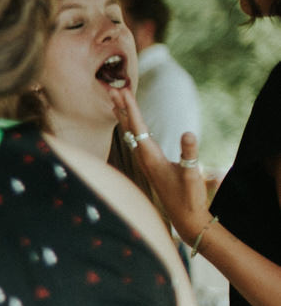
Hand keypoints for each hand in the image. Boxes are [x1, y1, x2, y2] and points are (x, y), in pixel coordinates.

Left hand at [109, 84, 209, 238]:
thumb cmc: (189, 196)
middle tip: (114, 89)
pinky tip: (132, 125)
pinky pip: (136, 140)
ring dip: (124, 116)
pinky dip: (132, 128)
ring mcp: (146, 162)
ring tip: (116, 101)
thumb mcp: (192, 173)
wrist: (185, 217)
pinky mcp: (150, 165)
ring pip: (131, 134)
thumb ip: (189, 153)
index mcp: (151, 157)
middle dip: (122, 108)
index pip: (139, 127)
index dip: (132, 109)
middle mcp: (144, 158)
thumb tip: (188, 133)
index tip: (124, 92)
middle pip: (130, 128)